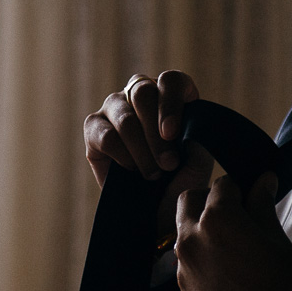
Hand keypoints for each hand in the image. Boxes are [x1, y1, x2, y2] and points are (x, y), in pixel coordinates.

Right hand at [82, 71, 212, 239]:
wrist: (159, 209)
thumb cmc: (181, 179)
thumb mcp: (198, 159)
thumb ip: (194, 138)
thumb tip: (180, 128)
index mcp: (170, 94)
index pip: (170, 81)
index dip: (171, 103)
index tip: (173, 134)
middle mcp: (140, 94)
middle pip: (143, 94)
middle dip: (156, 134)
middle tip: (168, 164)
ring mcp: (115, 108)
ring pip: (125, 117)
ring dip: (142, 150)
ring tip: (153, 174)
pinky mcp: (93, 127)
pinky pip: (106, 136)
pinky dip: (123, 156)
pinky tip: (132, 170)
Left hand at [175, 171, 291, 290]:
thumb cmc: (281, 290)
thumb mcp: (277, 242)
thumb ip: (263, 206)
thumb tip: (263, 180)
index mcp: (217, 219)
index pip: (221, 184)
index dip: (238, 189)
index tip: (250, 199)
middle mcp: (191, 238)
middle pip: (189, 201)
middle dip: (208, 200)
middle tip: (233, 216)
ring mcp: (182, 266)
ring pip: (184, 233)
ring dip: (201, 230)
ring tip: (230, 248)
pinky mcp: (181, 290)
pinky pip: (186, 262)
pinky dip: (200, 258)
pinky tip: (224, 275)